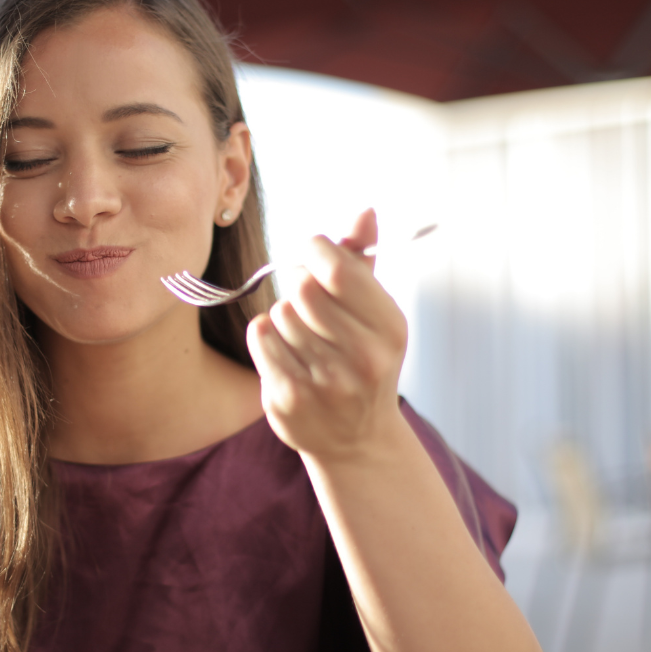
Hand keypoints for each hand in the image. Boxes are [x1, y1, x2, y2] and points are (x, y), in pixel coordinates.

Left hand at [246, 209, 406, 462]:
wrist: (357, 440)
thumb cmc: (363, 361)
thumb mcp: (375, 313)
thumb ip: (363, 260)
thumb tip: (364, 211)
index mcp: (389, 328)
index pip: (337, 269)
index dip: (315, 249)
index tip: (312, 252)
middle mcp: (363, 358)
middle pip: (302, 288)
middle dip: (298, 284)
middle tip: (306, 298)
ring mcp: (325, 382)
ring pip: (279, 312)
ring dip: (284, 316)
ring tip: (304, 337)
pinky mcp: (289, 398)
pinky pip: (261, 337)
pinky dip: (266, 336)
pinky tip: (286, 352)